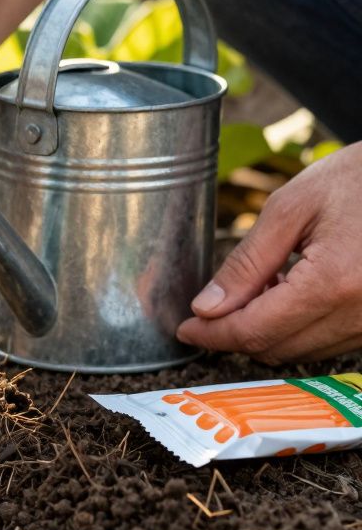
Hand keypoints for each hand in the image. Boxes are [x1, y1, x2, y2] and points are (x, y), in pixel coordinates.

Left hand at [177, 141, 361, 363]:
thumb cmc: (360, 179)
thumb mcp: (292, 208)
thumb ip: (246, 263)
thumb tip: (207, 307)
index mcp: (333, 284)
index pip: (254, 330)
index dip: (212, 335)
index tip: (185, 328)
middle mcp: (360, 314)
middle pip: (276, 348)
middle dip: (235, 334)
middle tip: (212, 307)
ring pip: (302, 350)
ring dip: (267, 331)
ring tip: (258, 287)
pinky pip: (330, 340)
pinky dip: (299, 327)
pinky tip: (289, 291)